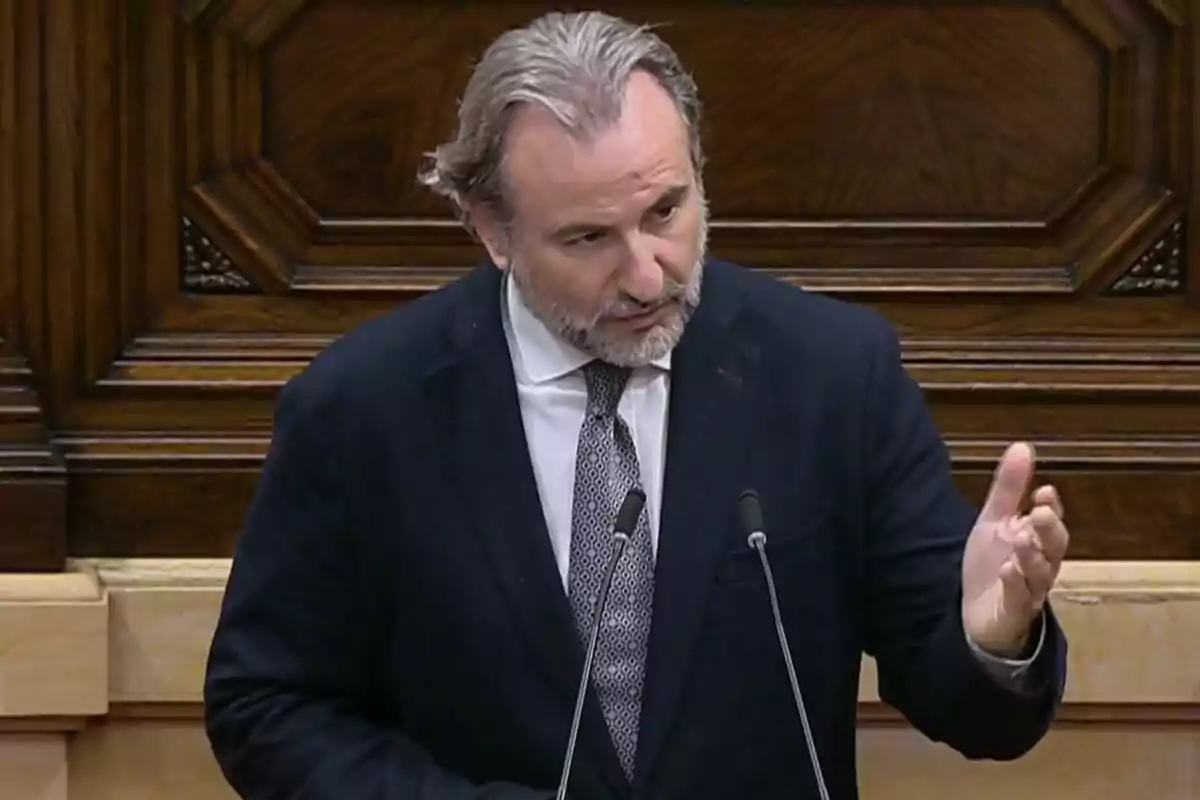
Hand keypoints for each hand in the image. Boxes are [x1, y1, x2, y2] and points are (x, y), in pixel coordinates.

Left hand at [961, 442, 1069, 657]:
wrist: (977, 613)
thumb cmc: (992, 563)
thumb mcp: (995, 521)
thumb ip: (1009, 488)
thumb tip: (1023, 446)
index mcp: (1036, 540)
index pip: (1051, 522)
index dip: (1051, 508)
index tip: (1044, 492)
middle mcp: (1039, 563)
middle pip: (1055, 547)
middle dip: (1050, 530)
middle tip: (1041, 513)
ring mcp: (1029, 589)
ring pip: (1040, 573)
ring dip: (1032, 556)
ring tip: (1021, 540)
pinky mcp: (1014, 610)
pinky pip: (1020, 599)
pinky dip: (1015, 585)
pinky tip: (1006, 571)